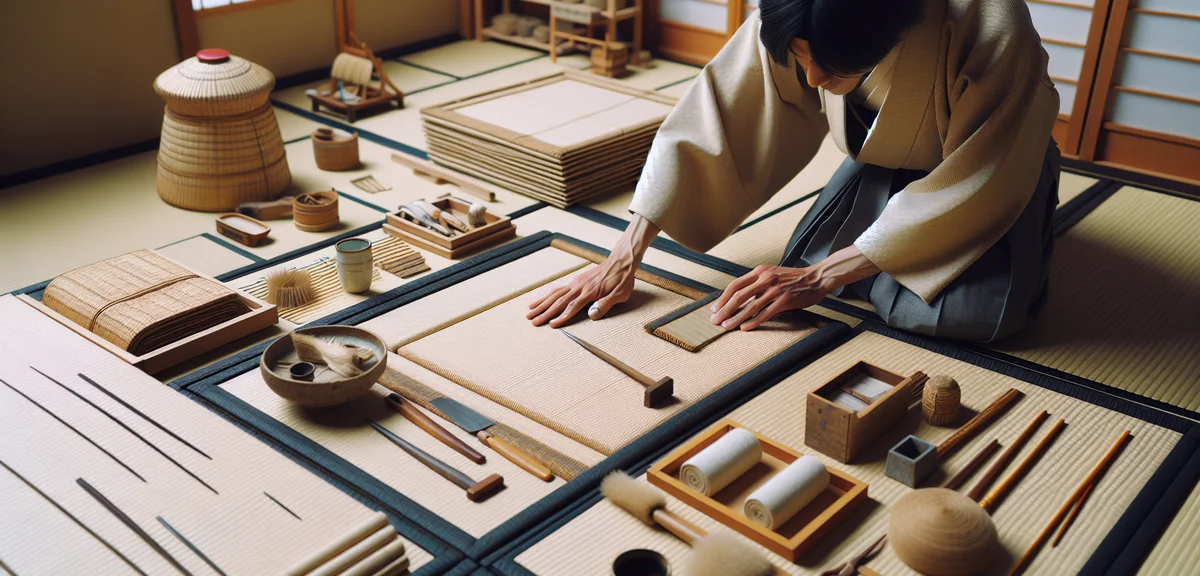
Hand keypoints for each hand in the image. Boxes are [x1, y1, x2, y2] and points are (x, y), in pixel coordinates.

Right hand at [526, 250, 637, 326]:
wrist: (621, 261)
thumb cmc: (622, 279)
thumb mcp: (620, 294)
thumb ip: (605, 304)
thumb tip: (592, 315)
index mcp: (590, 292)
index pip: (573, 307)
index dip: (561, 317)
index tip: (551, 325)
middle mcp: (580, 287)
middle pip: (559, 301)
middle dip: (544, 312)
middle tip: (532, 321)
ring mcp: (576, 283)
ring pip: (555, 294)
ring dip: (542, 303)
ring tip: (530, 311)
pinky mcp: (576, 281)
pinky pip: (559, 289)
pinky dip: (548, 295)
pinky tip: (542, 300)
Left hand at [709, 265, 829, 330]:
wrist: (817, 277)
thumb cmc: (793, 278)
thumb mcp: (772, 274)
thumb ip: (757, 284)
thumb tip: (739, 298)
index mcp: (760, 271)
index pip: (735, 285)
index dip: (722, 298)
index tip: (715, 309)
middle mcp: (766, 278)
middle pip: (739, 296)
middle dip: (724, 310)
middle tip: (715, 321)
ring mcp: (775, 289)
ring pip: (750, 306)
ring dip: (736, 318)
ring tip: (726, 327)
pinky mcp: (785, 300)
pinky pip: (766, 313)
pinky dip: (753, 321)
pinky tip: (745, 328)